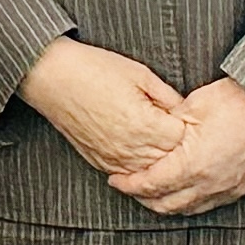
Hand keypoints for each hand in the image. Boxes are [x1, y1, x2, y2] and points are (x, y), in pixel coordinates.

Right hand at [21, 38, 191, 179]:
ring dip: (160, 160)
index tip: (190, 117)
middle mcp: (130, 148)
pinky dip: (140, 167)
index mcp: (144, 125)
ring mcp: (114, 159)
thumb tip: (186, 111)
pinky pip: (129, 175)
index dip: (189, 127)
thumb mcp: (140, 74)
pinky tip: (143, 151)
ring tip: (164, 140)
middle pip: (169, 161)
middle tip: (180, 129)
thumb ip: (167, 96)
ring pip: (149, 173)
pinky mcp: (100, 162)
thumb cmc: (95, 69)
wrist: (54, 77)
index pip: (182, 139)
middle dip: (178, 147)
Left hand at [112, 80, 244, 217]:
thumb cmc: (238, 100)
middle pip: (166, 204)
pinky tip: (185, 191)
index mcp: (192, 165)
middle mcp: (209, 184)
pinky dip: (191, 201)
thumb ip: (167, 125)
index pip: (151, 184)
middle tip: (130, 187)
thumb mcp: (193, 106)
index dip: (129, 184)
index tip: (115, 179)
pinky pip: (210, 204)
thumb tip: (150, 134)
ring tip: (153, 191)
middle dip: (143, 197)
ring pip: (188, 209)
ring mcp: (227, 189)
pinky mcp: (243, 188)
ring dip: (167, 203)